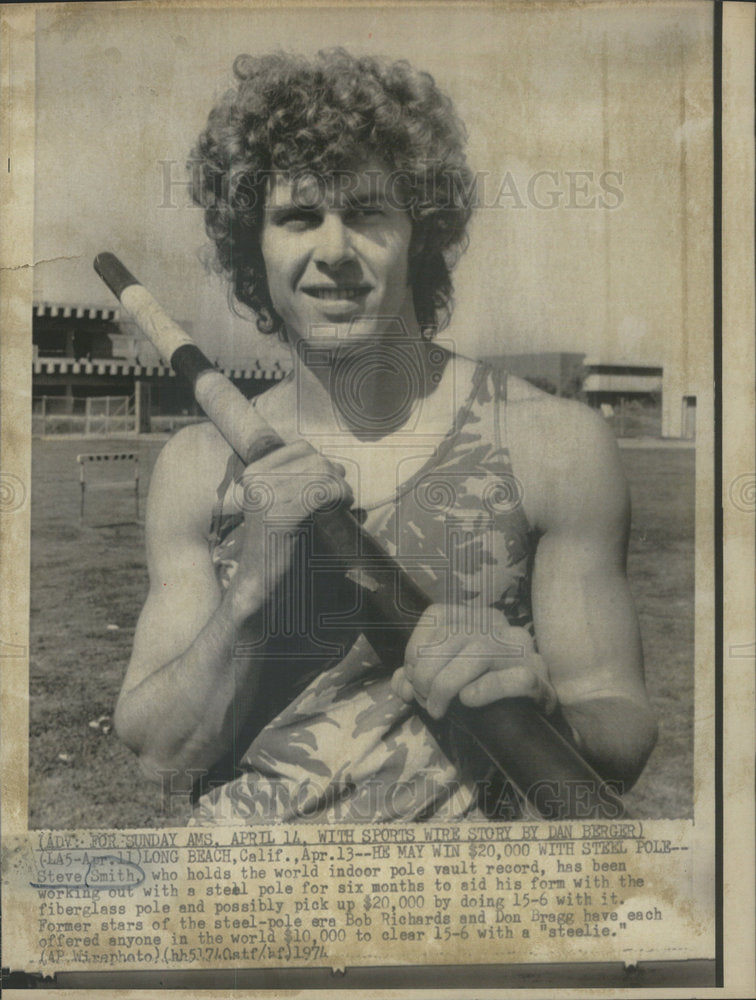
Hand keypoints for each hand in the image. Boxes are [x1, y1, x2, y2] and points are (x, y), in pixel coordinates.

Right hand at [230, 440, 352, 610]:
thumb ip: (299, 482)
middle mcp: (257, 478)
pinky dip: (338, 495)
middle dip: (335, 474)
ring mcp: (267, 494)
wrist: (259, 582)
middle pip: (314, 458)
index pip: (300, 448)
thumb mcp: (281, 504)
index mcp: (254, 472)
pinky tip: (342, 506)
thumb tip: (338, 466)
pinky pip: (322, 490)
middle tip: (342, 496)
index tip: (332, 482)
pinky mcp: (281, 513)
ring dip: (340, 485)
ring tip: (342, 502)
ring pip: (321, 471)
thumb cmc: (278, 545)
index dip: (323, 462)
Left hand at [391, 603, 556, 719]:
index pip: (437, 616)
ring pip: (479, 653)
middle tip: (424, 701)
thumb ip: (415, 677)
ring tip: (437, 710)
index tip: (412, 679)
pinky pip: (515, 678)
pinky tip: (468, 701)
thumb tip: (401, 684)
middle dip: (426, 674)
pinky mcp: (540, 677)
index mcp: (475, 615)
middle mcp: (500, 624)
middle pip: (453, 637)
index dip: (416, 649)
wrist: (523, 721)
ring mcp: (523, 649)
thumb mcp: (440, 679)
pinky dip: (486, 689)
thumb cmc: (476, 693)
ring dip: (446, 686)